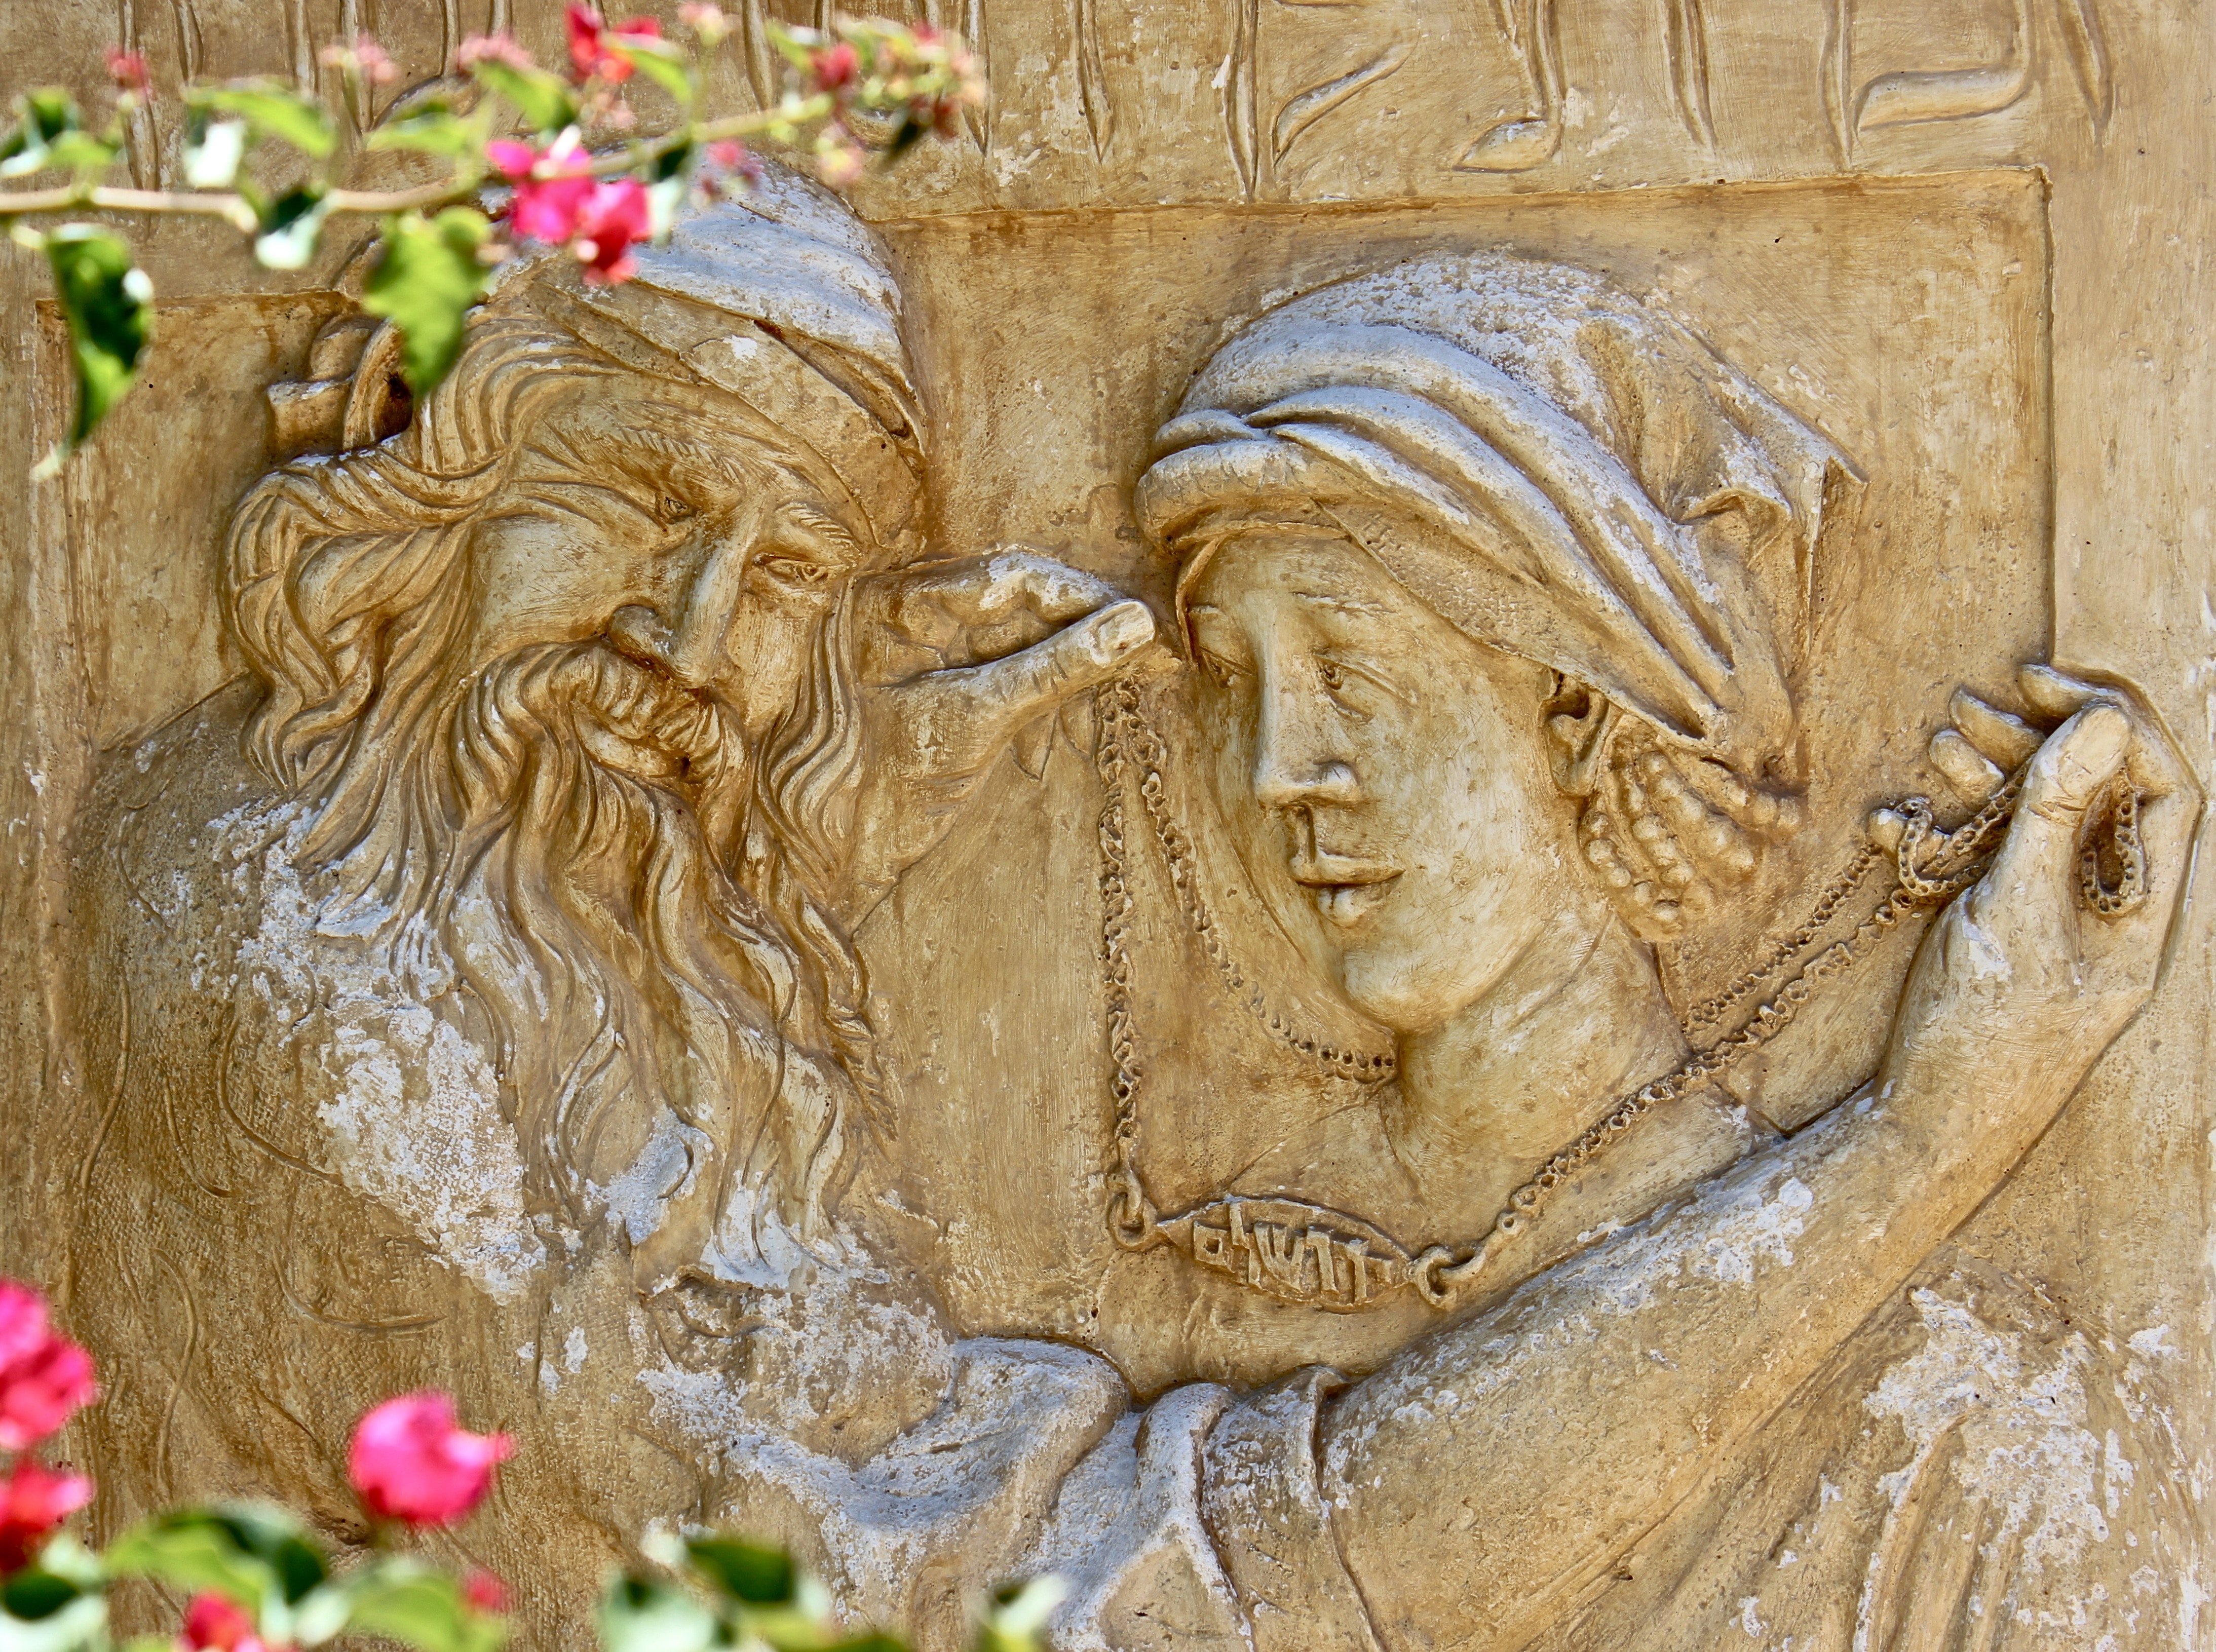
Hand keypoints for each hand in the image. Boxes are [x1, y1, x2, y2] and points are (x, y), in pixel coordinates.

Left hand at [842, 548, 1157, 913]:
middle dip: (1085, 622)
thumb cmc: (882, 778)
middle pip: (1022, 600)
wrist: (839, 844)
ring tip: (1143, 666)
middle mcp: (914, 612)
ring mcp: (935, 651)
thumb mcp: (977, 715)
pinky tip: (1101, 687)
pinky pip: (1019, 667)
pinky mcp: (955, 687)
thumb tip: (1133, 626)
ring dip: (1081, 653)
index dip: (1074, 596)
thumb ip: (1055, 668)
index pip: (1005, 576)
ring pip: (1028, 634)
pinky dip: (1060, 681)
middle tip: (1150, 641)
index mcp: (896, 599)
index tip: (1130, 618)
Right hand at [1878, 665, 2196, 1111]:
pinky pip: (1985, 862)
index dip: (2115, 722)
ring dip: (1990, 775)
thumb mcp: (2018, 916)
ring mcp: (2051, 922)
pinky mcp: (1997, 934)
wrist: (1925, 1131)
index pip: (2165, 787)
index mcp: (2145, 911)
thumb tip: (2102, 722)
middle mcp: (2109, 909)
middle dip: (2038, 739)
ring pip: (2038, 822)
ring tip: (1940, 743)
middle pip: (2099, 795)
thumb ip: (2057, 815)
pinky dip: (1946, 831)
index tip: (2043, 686)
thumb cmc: (1985, 1040)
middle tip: (1976, 703)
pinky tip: (1897, 823)